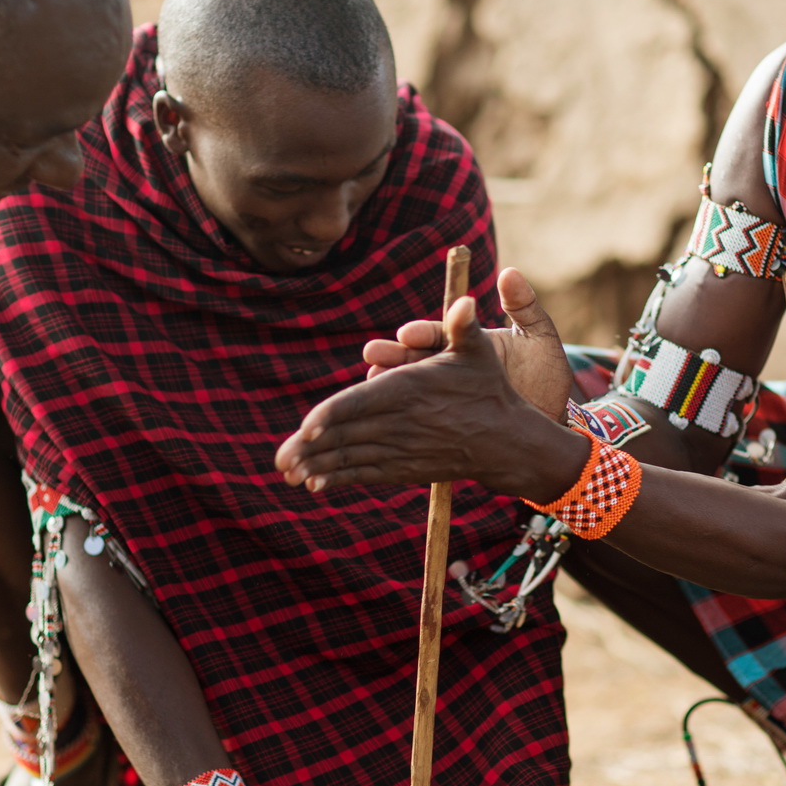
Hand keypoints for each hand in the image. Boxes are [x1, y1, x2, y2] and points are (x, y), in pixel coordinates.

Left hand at [275, 289, 586, 501]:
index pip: (364, 402)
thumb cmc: (487, 388)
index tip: (307, 426)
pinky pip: (368, 473)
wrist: (505, 440)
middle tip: (280, 459)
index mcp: (412, 390)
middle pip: (350, 434)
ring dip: (319, 466)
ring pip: (354, 457)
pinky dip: (341, 478)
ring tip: (288, 472)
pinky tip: (315, 484)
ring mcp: (403, 448)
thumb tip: (466, 301)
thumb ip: (463, 326)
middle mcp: (404, 422)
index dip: (333, 414)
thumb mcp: (479, 351)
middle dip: (312, 448)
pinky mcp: (406, 467)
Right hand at [364, 268, 572, 420]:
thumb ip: (523, 306)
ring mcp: (451, 396)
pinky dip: (404, 415)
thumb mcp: (540, 337)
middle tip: (372, 355)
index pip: (440, 334)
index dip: (422, 334)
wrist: (555, 418)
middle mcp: (454, 368)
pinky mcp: (450, 421)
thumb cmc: (547, 375)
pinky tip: (386, 415)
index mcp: (470, 343)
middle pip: (418, 359)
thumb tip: (509, 273)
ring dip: (391, 384)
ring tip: (371, 381)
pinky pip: (425, 415)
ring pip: (415, 387)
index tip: (406, 333)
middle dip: (394, 356)